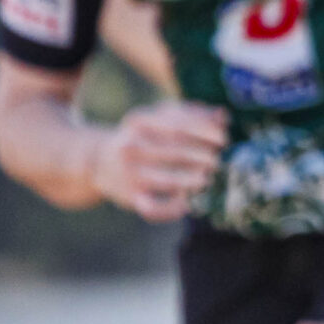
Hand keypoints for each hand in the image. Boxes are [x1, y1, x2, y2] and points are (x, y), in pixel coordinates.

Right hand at [89, 100, 227, 222]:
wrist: (100, 162)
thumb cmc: (144, 136)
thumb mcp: (161, 117)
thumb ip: (193, 114)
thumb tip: (222, 117)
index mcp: (140, 121)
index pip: (178, 125)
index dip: (205, 133)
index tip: (224, 138)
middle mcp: (130, 147)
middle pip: (175, 152)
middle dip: (204, 157)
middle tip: (219, 160)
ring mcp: (128, 174)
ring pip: (168, 180)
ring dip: (194, 181)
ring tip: (208, 179)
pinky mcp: (129, 198)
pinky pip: (154, 209)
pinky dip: (173, 210)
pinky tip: (188, 204)